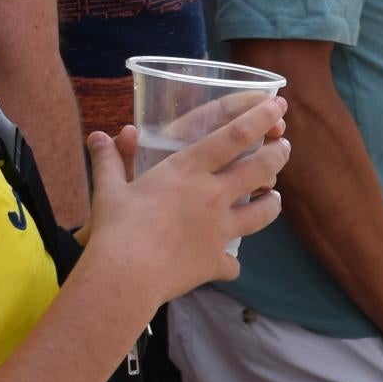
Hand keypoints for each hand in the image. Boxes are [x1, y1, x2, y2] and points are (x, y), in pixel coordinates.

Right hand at [85, 99, 289, 301]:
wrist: (125, 275)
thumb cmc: (116, 227)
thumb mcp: (108, 189)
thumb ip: (108, 161)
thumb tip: (98, 136)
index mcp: (187, 171)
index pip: (233, 136)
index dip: (260, 118)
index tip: (278, 106)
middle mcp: (212, 195)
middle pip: (260, 169)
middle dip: (278, 155)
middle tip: (284, 147)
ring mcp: (220, 229)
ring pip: (263, 213)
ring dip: (272, 204)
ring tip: (273, 198)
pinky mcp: (217, 260)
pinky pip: (233, 264)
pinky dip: (230, 264)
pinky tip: (228, 264)